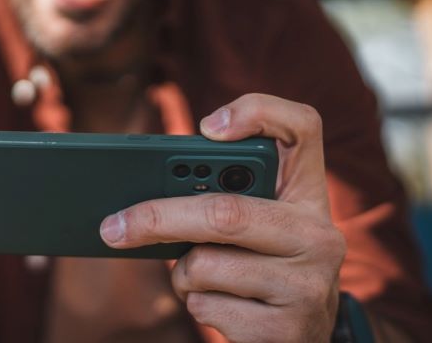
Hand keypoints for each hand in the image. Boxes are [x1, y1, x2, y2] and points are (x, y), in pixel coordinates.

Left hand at [99, 94, 345, 342]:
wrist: (300, 341)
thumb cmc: (258, 268)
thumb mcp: (253, 227)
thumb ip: (221, 197)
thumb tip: (141, 200)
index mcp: (309, 194)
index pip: (302, 126)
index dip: (257, 112)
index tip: (205, 125)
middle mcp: (319, 234)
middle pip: (224, 211)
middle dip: (158, 218)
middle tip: (113, 226)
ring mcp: (308, 285)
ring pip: (204, 264)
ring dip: (183, 274)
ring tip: (204, 278)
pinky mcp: (285, 330)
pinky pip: (205, 306)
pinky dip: (196, 306)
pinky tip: (224, 308)